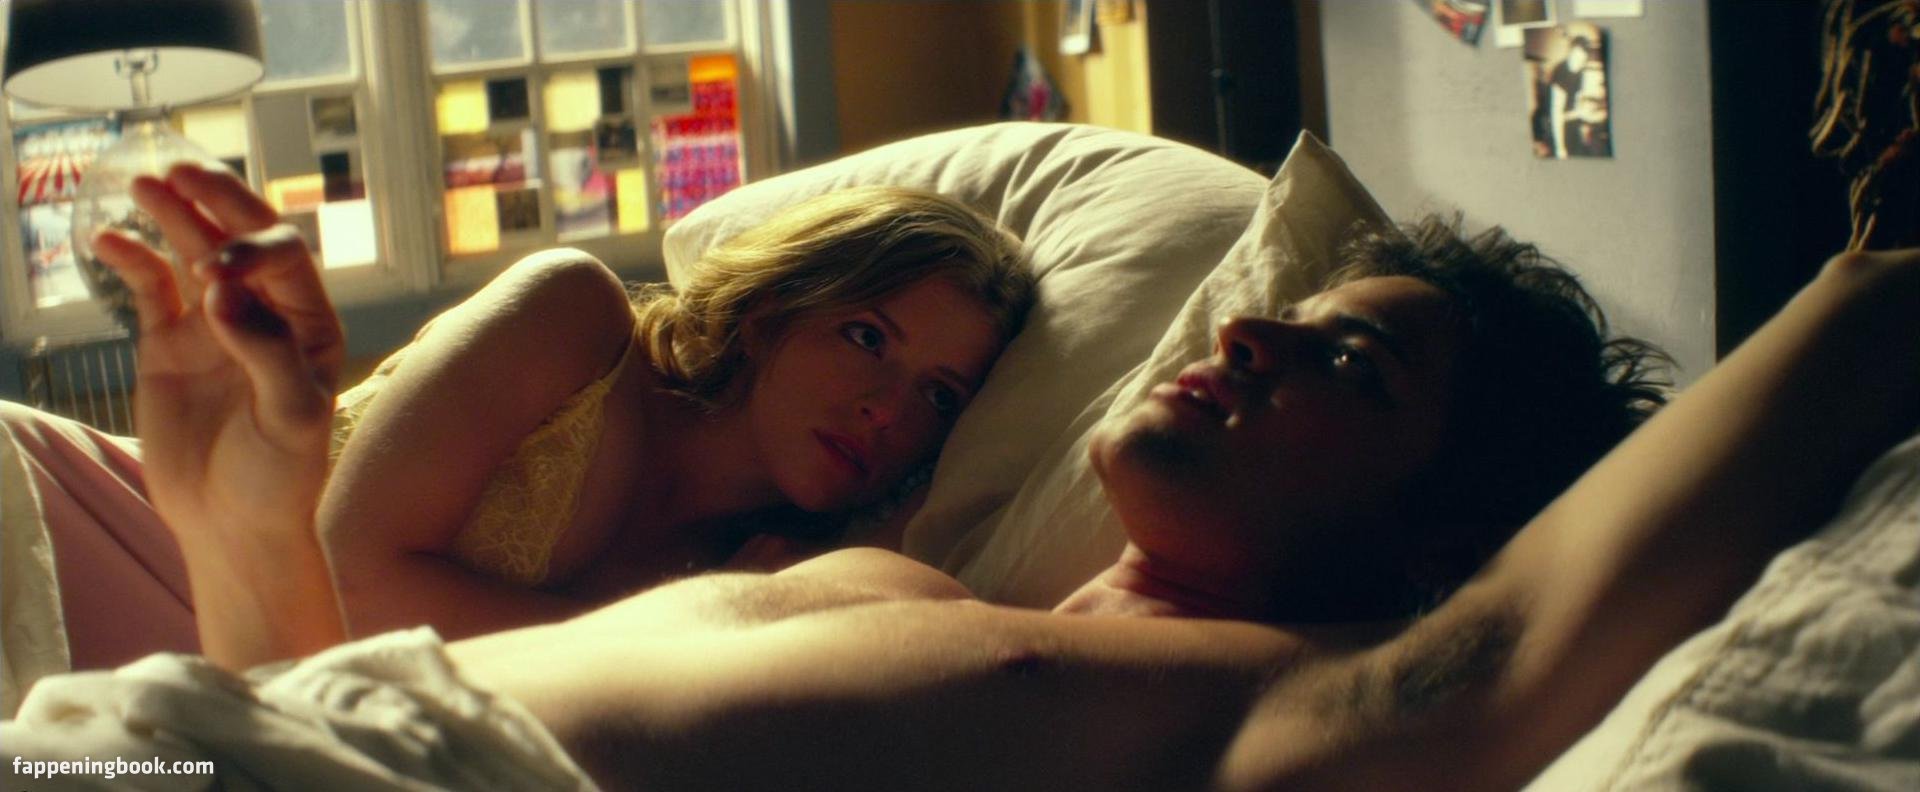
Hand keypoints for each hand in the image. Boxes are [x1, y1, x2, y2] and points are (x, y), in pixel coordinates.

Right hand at [93, 163, 342, 556]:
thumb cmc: (280, 477)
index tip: (212, 274)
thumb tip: (221, 291)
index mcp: (310, 324)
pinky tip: (108, 242)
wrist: (234, 526)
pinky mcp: (170, 343)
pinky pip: (149, 288)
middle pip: (242, 239)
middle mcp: (265, 314)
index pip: (287, 261)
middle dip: (218, 202)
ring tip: (143, 184)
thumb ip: (266, 352)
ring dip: (172, 216)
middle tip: (182, 171)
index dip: (252, 250)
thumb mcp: (290, 418)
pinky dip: (132, 260)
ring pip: (192, 253)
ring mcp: (214, 324)